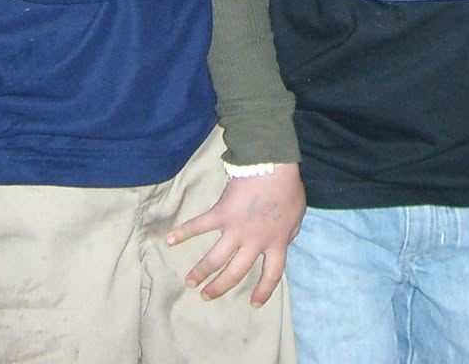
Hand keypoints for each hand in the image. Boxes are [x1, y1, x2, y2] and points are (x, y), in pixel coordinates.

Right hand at [166, 165, 305, 304]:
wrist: (273, 165)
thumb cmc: (288, 188)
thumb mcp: (298, 215)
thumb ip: (290, 232)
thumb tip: (284, 241)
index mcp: (276, 243)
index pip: (272, 274)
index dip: (264, 290)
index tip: (254, 303)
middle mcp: (254, 242)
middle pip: (236, 272)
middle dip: (220, 287)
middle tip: (206, 296)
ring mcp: (236, 229)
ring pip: (215, 258)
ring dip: (201, 271)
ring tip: (190, 282)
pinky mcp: (221, 213)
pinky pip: (200, 225)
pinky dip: (184, 232)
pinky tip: (170, 239)